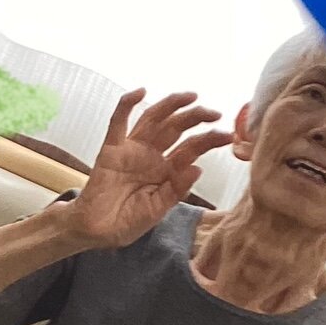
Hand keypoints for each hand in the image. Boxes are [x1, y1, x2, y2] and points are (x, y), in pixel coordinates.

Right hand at [65, 89, 234, 251]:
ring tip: (190, 96)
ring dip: (171, 105)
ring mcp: (132, 150)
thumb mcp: (157, 210)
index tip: (228, 136)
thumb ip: (176, 190)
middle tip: (214, 112)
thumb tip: (198, 168)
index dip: (209, 140)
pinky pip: (118, 123)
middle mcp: (152, 155)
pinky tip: (140, 92)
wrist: (97, 233)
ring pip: (154, 119)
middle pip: (177, 128)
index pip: (191, 148)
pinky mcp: (111, 149)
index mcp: (167, 171)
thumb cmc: (126, 222)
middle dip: (196, 117)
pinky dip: (127, 105)